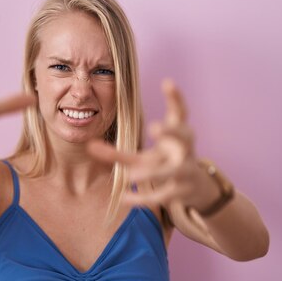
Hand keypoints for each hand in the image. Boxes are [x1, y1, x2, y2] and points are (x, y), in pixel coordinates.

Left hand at [87, 79, 218, 210]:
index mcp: (177, 135)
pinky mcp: (180, 192)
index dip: (175, 98)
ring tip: (131, 177)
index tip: (167, 82)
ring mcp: (185, 171)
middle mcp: (184, 150)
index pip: (180, 113)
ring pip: (172, 171)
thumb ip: (116, 152)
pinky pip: (163, 195)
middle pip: (182, 138)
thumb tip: (88, 146)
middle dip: (170, 132)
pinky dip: (144, 198)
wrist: (193, 187)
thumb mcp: (142, 156)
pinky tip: (124, 198)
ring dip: (153, 172)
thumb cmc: (163, 163)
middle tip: (153, 126)